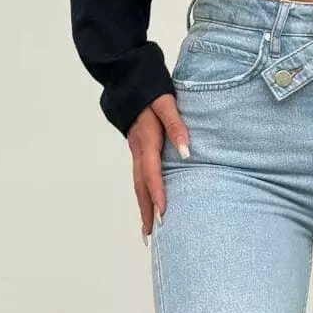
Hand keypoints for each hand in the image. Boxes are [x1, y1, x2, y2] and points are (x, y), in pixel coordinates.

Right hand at [128, 94, 190, 243]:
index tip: (163, 213)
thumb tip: (186, 152)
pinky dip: (142, 194)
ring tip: (147, 230)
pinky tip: (148, 205)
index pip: (152, 172)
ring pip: (137, 184)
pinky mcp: (136, 149)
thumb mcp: (165, 102)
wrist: (126, 76)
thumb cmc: (149, 88)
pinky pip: (138, 177)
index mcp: (146, 140)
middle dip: (146, 211)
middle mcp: (138, 149)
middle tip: (150, 236)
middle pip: (140, 186)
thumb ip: (176, 125)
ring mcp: (135, 150)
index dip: (157, 193)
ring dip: (142, 207)